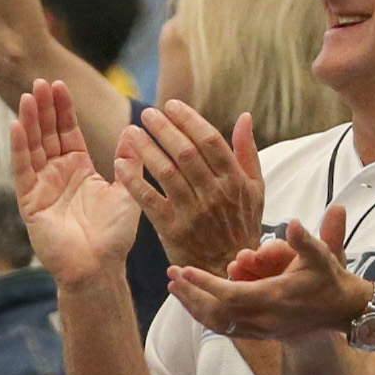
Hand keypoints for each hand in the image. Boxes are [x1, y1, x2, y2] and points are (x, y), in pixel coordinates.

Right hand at [11, 80, 136, 288]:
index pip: (68, 132)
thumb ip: (129, 161)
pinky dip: (19, 148)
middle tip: (40, 82)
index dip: (63, 110)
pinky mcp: (30, 202)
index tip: (59, 85)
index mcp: (79, 170)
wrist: (99, 268)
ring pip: (33, 147)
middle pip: (47, 134)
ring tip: (28, 95)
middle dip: (44, 109)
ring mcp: (41, 187)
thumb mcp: (127, 192)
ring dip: (29, 121)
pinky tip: (16, 126)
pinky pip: (23, 170)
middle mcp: (57, 175)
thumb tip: (134, 130)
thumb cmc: (114, 236)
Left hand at [117, 100, 264, 274]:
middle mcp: (215, 195)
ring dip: (146, 149)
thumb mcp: (254, 190)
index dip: (189, 120)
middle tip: (146, 113)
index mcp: (235, 181)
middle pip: (186, 153)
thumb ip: (247, 152)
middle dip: (164, 129)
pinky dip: (133, 180)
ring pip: (166, 172)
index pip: (210, 141)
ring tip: (131, 131)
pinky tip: (120, 163)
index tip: (171, 105)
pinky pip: (148, 199)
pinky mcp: (171, 229)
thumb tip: (244, 116)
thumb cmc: (240, 224)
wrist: (227, 269)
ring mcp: (192, 212)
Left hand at [164, 204, 368, 341]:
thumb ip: (305, 239)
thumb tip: (292, 222)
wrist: (346, 312)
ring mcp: (262, 330)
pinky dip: (205, 317)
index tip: (182, 269)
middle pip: (216, 314)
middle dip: (190, 295)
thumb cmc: (332, 279)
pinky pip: (225, 330)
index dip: (204, 284)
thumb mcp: (323, 256)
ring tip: (175, 288)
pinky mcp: (261, 335)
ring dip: (193, 307)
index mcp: (275, 299)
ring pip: (218, 325)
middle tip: (171, 275)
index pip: (230, 295)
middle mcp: (265, 319)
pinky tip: (193, 303)